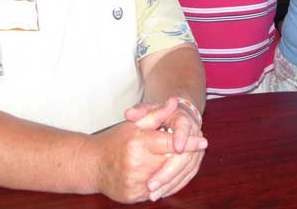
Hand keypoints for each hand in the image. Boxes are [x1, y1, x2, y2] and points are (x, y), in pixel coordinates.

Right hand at [90, 113, 205, 203]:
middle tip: (196, 150)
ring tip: (183, 162)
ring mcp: (134, 182)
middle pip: (171, 162)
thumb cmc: (116, 141)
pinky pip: (157, 191)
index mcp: (138, 143)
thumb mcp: (135, 124)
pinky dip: (166, 184)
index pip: (169, 143)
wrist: (92, 165)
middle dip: (184, 157)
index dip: (189, 143)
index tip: (204, 141)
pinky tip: (169, 175)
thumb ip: (156, 113)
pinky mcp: (133, 196)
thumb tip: (175, 101)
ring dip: (177, 171)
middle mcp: (136, 164)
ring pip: (166, 179)